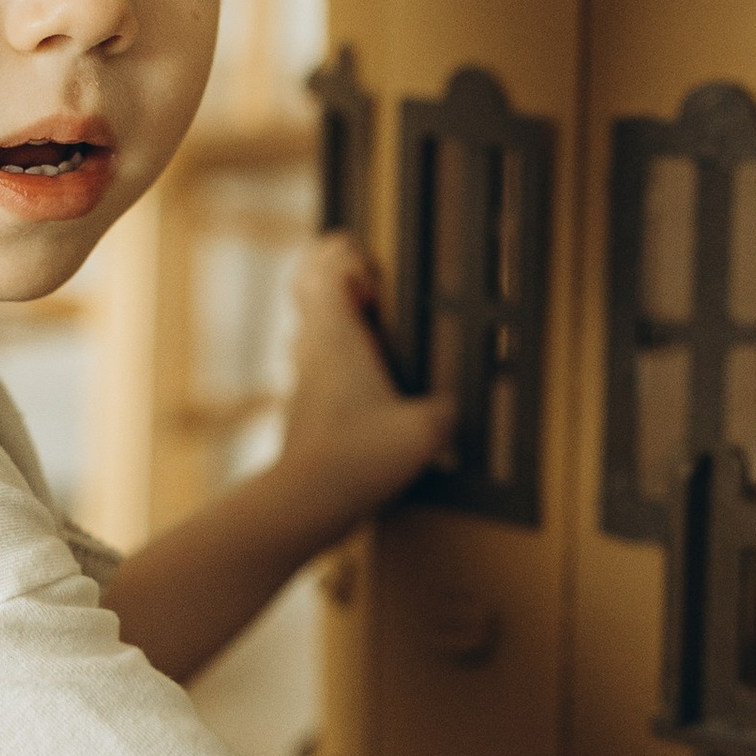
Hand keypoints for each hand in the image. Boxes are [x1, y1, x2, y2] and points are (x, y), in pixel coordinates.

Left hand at [274, 232, 454, 534]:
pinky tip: (363, 383)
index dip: (349, 255)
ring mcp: (302, 376)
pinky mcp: (301, 405)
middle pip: (306, 284)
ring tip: (367, 326)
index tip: (376, 277)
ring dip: (330, 315)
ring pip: (305, 324)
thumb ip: (446, 413)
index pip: (327, 264)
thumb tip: (453, 411)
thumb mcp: (425, 431)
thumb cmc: (357, 457)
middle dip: (332, 272)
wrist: (307, 500)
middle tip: (366, 285)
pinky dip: (332, 358)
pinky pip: (311, 364)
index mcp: (338, 334)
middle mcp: (313, 347)